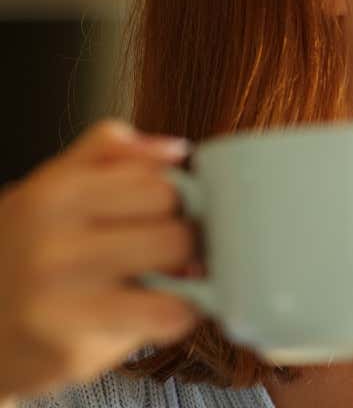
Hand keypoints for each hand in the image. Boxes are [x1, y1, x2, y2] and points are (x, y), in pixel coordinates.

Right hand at [0, 119, 201, 399]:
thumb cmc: (24, 254)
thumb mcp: (49, 189)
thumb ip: (108, 154)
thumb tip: (176, 150)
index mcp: (55, 195)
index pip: (161, 184)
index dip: (178, 199)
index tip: (169, 214)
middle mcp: (56, 244)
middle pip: (175, 227)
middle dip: (184, 238)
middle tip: (168, 250)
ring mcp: (64, 298)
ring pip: (178, 266)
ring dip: (186, 273)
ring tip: (167, 276)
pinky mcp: (76, 345)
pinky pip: (167, 316)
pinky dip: (181, 311)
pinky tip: (160, 307)